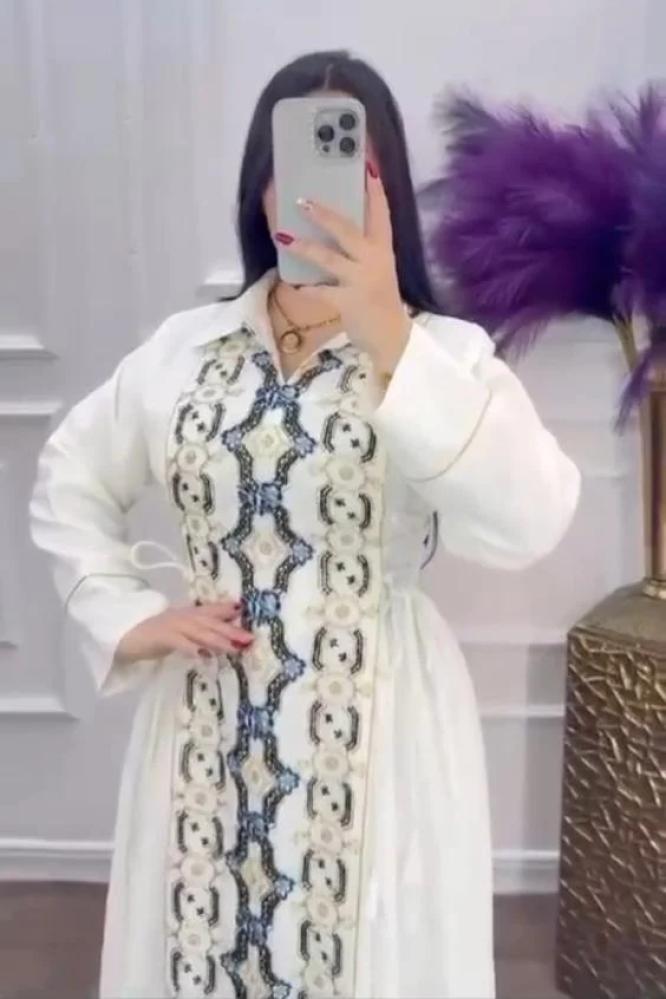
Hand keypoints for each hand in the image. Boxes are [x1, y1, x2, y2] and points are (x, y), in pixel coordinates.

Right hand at [115, 598, 253, 664]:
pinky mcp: (160, 637)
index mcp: (188, 614)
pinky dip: (190, 648)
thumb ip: (200, 633)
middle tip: (249, 639)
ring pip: (198, 631)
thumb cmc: (155, 636)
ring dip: (217, 640)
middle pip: (210, 622)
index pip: (211, 610)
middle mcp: (183, 616)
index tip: (247, 611)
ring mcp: (171, 625)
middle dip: (231, 630)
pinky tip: (201, 655)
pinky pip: (178, 642)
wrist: (125, 636)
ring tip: (233, 648)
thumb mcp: (181, 631)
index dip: (228, 610)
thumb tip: (224, 639)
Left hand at [275, 164, 411, 371]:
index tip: (367, 166)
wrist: (391, 337)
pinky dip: (306, 287)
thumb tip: (331, 228)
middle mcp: (374, 260)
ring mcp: (361, 280)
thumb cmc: (379, 299)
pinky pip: (321, 291)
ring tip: (282, 237)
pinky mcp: (349, 301)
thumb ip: (361, 250)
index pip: (382, 213)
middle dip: (324, 214)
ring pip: (328, 258)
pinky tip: (294, 283)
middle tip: (302, 200)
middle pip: (347, 230)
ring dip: (304, 247)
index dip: (374, 190)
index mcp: (383, 249)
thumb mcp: (377, 269)